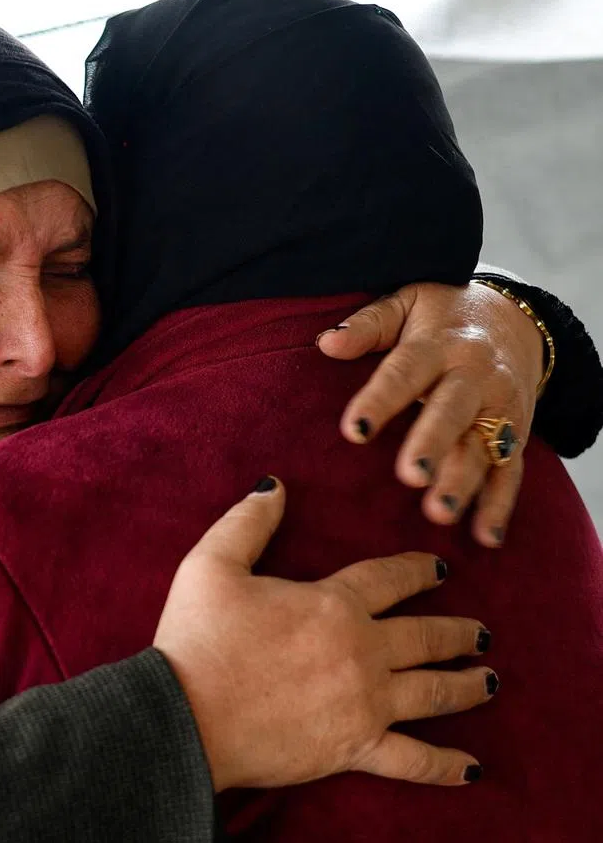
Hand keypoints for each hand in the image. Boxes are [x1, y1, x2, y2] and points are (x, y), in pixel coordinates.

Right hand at [153, 479, 492, 791]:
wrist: (185, 717)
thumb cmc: (196, 640)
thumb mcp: (211, 566)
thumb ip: (248, 523)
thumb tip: (275, 486)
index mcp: (333, 605)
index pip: (390, 579)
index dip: (420, 571)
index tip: (442, 569)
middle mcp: (362, 652)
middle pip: (426, 637)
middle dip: (458, 632)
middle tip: (480, 633)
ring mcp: (365, 704)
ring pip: (434, 692)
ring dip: (466, 685)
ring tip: (488, 680)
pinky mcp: (354, 750)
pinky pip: (414, 760)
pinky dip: (446, 766)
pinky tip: (471, 768)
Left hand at [317, 281, 544, 546]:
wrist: (514, 317)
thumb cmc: (440, 316)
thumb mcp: (405, 303)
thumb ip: (367, 325)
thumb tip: (327, 343)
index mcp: (439, 344)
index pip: (405, 372)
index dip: (380, 400)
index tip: (355, 430)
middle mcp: (474, 376)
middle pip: (452, 411)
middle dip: (433, 443)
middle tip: (411, 475)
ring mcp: (499, 408)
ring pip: (483, 447)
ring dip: (464, 482)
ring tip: (439, 513)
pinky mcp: (515, 434)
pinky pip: (510, 472)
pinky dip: (499, 506)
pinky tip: (485, 538)